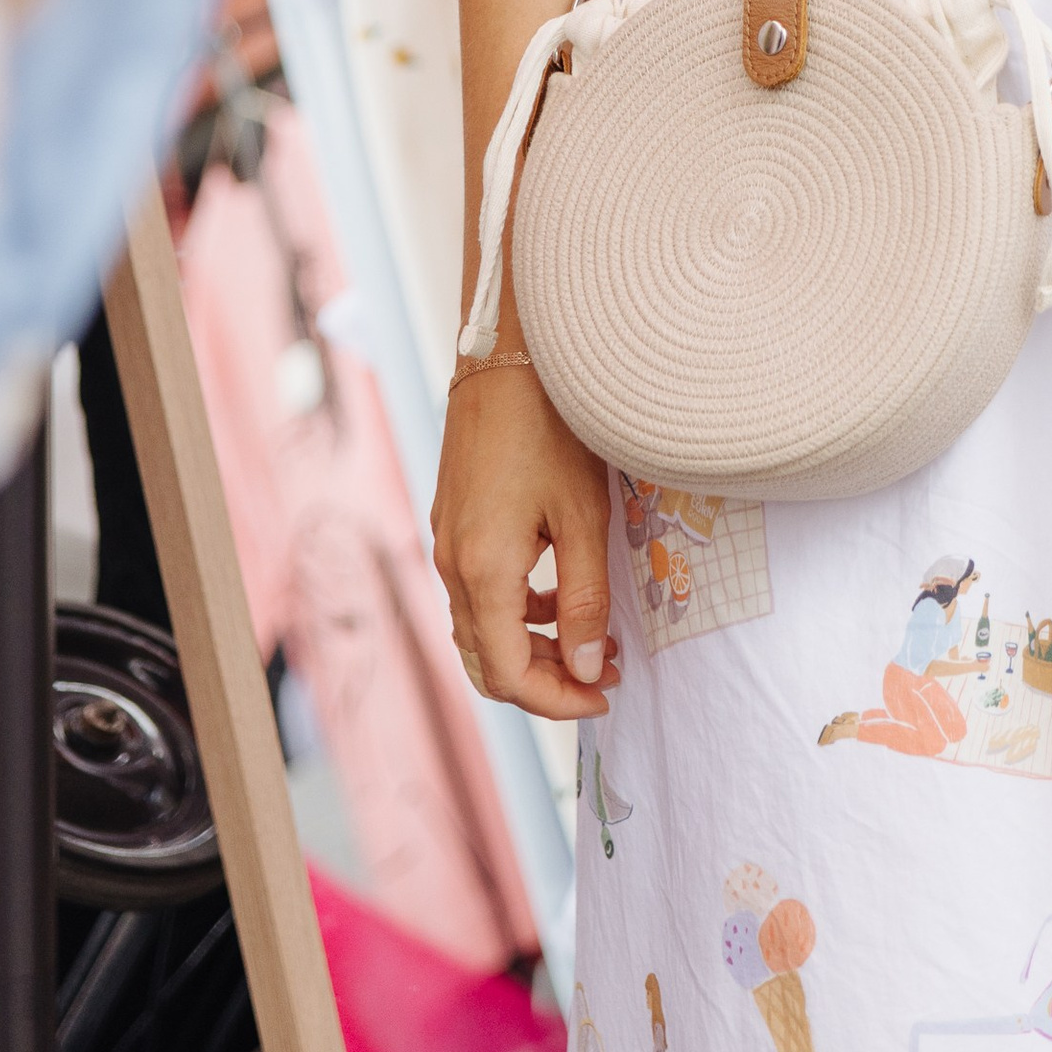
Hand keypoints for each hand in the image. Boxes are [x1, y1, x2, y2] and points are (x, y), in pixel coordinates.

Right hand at [432, 361, 622, 718]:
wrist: (508, 350)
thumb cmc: (554, 425)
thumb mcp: (583, 515)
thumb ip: (585, 599)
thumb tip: (585, 669)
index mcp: (481, 570)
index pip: (508, 674)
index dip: (556, 700)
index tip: (605, 693)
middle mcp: (452, 562)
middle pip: (487, 661)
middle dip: (544, 681)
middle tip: (601, 673)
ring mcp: (447, 539)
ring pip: (481, 628)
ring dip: (532, 646)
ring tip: (593, 637)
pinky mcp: (454, 519)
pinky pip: (477, 591)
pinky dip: (517, 610)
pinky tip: (560, 592)